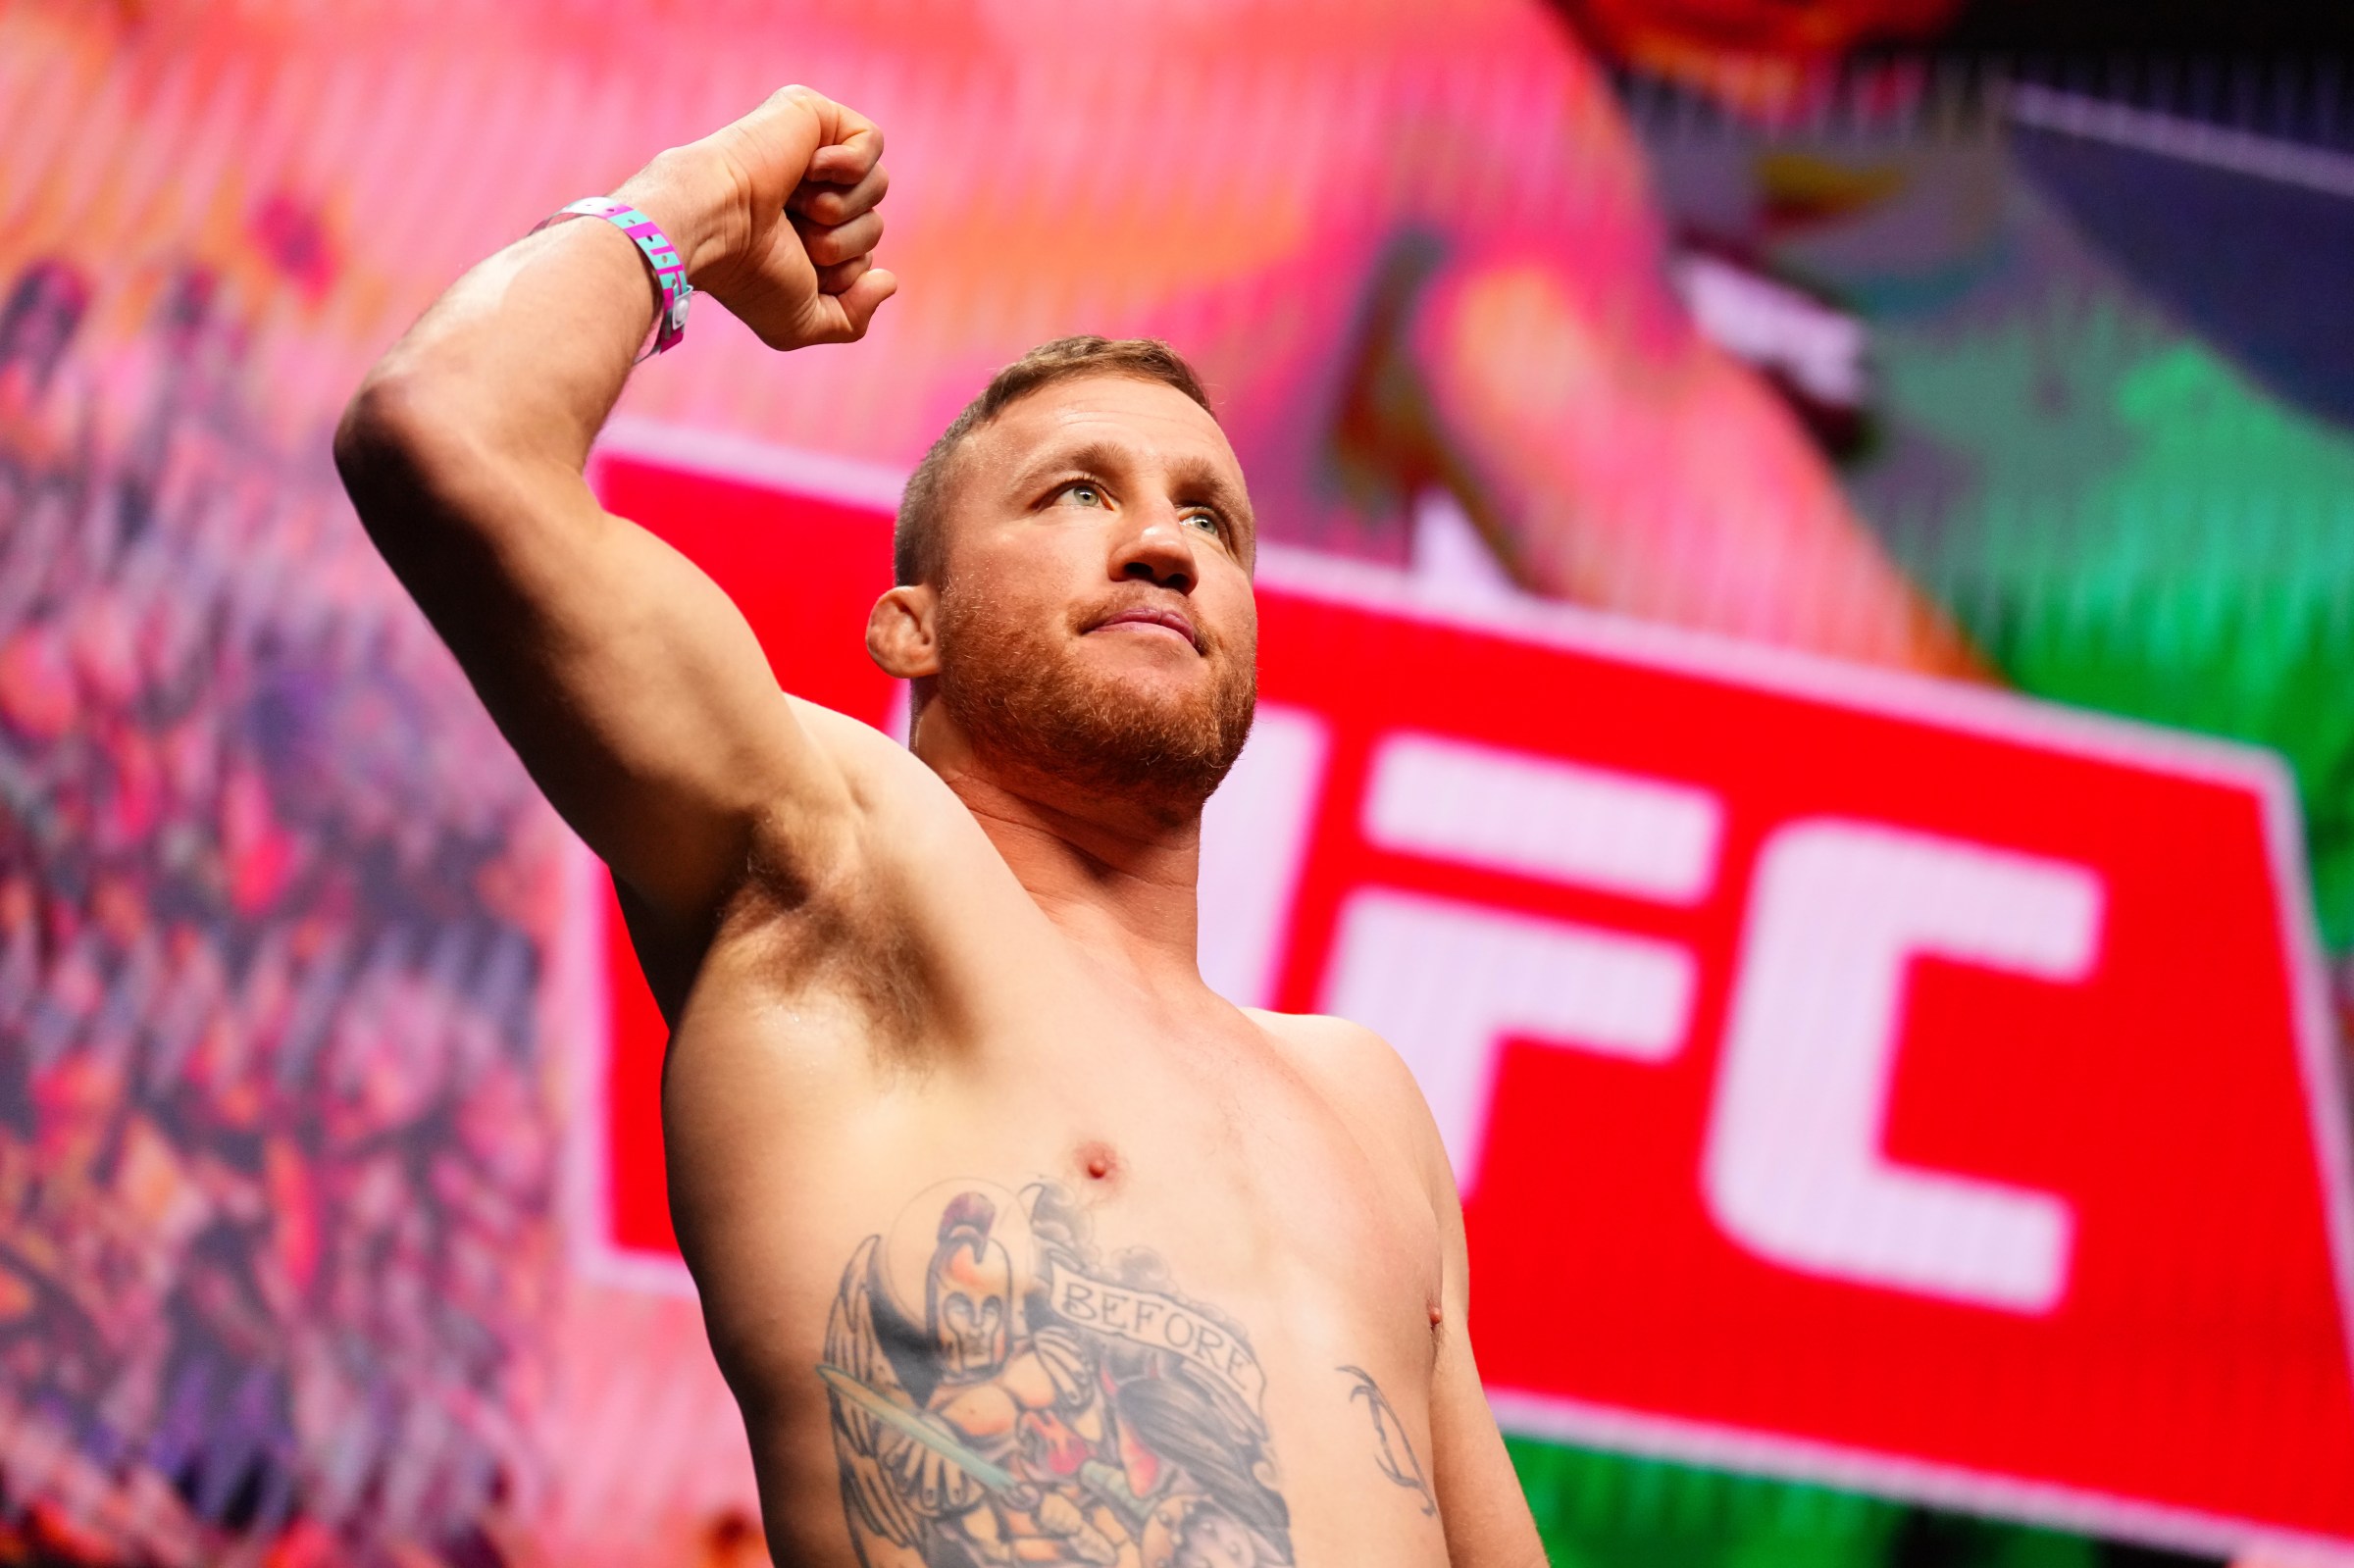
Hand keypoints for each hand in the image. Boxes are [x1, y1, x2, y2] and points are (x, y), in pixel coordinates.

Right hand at [617, 85, 895, 350]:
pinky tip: (807, 168)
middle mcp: (808, 191)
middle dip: (843, 243)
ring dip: (841, 209)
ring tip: (794, 203)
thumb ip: (852, 319)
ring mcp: (808, 149)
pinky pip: (871, 140)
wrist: (714, 226)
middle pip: (876, 223)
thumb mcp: (799, 323)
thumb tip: (889, 281)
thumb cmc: (747, 275)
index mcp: (803, 234)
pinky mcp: (810, 112)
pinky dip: (849, 165)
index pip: (864, 256)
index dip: (843, 273)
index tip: (796, 266)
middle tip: (795, 233)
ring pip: (879, 185)